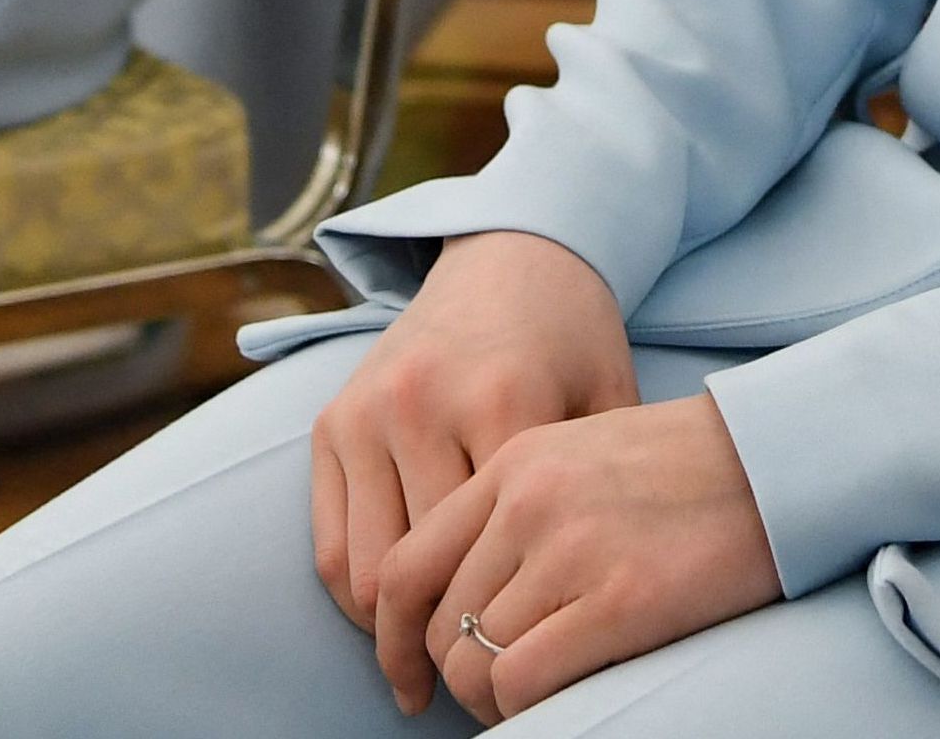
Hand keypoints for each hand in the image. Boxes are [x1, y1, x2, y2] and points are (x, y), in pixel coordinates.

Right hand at [309, 233, 635, 677]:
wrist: (510, 254)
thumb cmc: (574, 339)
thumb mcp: (610, 399)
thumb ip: (598, 489)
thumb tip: (606, 602)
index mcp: (503, 400)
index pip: (494, 552)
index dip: (510, 622)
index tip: (528, 669)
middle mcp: (424, 404)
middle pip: (424, 572)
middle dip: (449, 642)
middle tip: (478, 685)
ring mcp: (369, 412)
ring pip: (366, 572)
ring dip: (393, 634)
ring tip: (433, 666)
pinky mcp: (332, 420)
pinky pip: (330, 544)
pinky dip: (357, 597)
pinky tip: (395, 621)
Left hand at [382, 393, 783, 723]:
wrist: (774, 457)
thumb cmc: (681, 465)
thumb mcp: (577, 454)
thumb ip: (514, 510)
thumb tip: (464, 603)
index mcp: (511, 461)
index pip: (403, 566)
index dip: (393, 638)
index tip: (410, 678)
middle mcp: (527, 501)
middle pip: (437, 624)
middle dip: (457, 674)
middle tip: (497, 690)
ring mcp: (571, 548)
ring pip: (474, 661)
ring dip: (495, 697)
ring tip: (536, 693)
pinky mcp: (620, 599)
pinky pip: (523, 681)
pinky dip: (526, 707)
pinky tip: (561, 696)